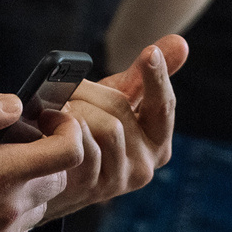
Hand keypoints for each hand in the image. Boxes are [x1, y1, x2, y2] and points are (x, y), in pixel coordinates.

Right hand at [0, 94, 84, 231]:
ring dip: (26, 187)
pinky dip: (11, 215)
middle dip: (44, 156)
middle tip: (12, 145)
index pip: (66, 152)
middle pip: (58, 178)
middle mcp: (9, 209)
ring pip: (39, 206)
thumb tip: (11, 105)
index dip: (67, 130)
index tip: (50, 122)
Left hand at [40, 36, 187, 219]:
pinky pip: (84, 147)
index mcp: (157, 140)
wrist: (53, 176)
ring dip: (75, 111)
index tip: (150, 53)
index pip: (163, 105)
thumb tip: (181, 42)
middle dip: (90, 92)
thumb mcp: (115, 102)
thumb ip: (144, 76)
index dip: (156, 77)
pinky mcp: (94, 188)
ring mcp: (121, 179)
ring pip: (105, 126)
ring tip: (58, 112)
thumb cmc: (88, 132)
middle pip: (121, 108)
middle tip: (69, 90)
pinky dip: (63, 129)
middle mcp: (146, 164)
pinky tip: (50, 125)